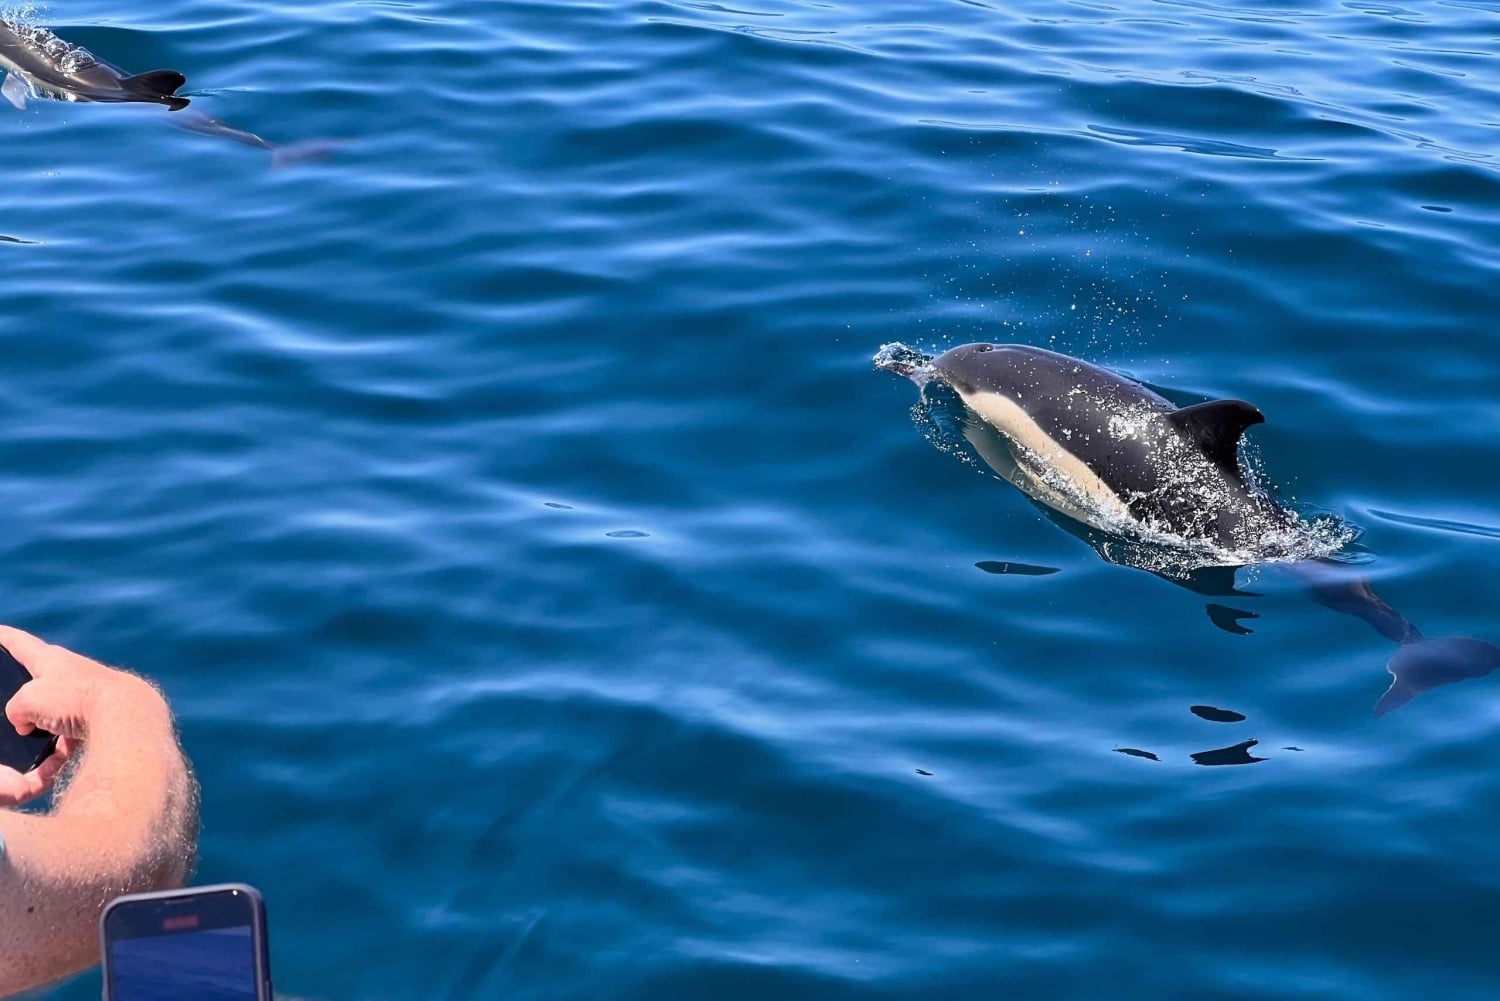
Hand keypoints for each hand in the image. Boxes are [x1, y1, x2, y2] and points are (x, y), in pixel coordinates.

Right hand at [0, 626, 140, 806]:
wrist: (126, 715)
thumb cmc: (75, 699)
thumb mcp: (28, 701)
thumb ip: (17, 709)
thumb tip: (27, 724)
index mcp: (51, 659)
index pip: (21, 643)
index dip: (6, 637)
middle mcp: (72, 671)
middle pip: (40, 679)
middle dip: (25, 690)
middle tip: (12, 698)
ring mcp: (89, 694)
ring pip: (56, 710)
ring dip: (42, 724)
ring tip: (28, 738)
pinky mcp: (102, 716)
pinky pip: (72, 733)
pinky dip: (60, 746)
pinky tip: (53, 760)